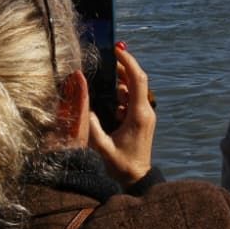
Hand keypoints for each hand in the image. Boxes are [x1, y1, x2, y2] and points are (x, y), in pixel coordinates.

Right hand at [86, 44, 154, 184]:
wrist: (138, 178)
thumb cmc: (122, 165)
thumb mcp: (103, 148)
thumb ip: (92, 128)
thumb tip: (84, 106)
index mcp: (139, 115)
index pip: (137, 80)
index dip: (128, 62)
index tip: (117, 49)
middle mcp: (145, 111)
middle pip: (136, 80)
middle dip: (122, 68)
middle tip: (108, 60)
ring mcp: (145, 114)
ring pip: (134, 89)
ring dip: (121, 83)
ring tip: (106, 87)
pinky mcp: (142, 119)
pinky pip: (133, 99)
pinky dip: (123, 94)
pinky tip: (112, 103)